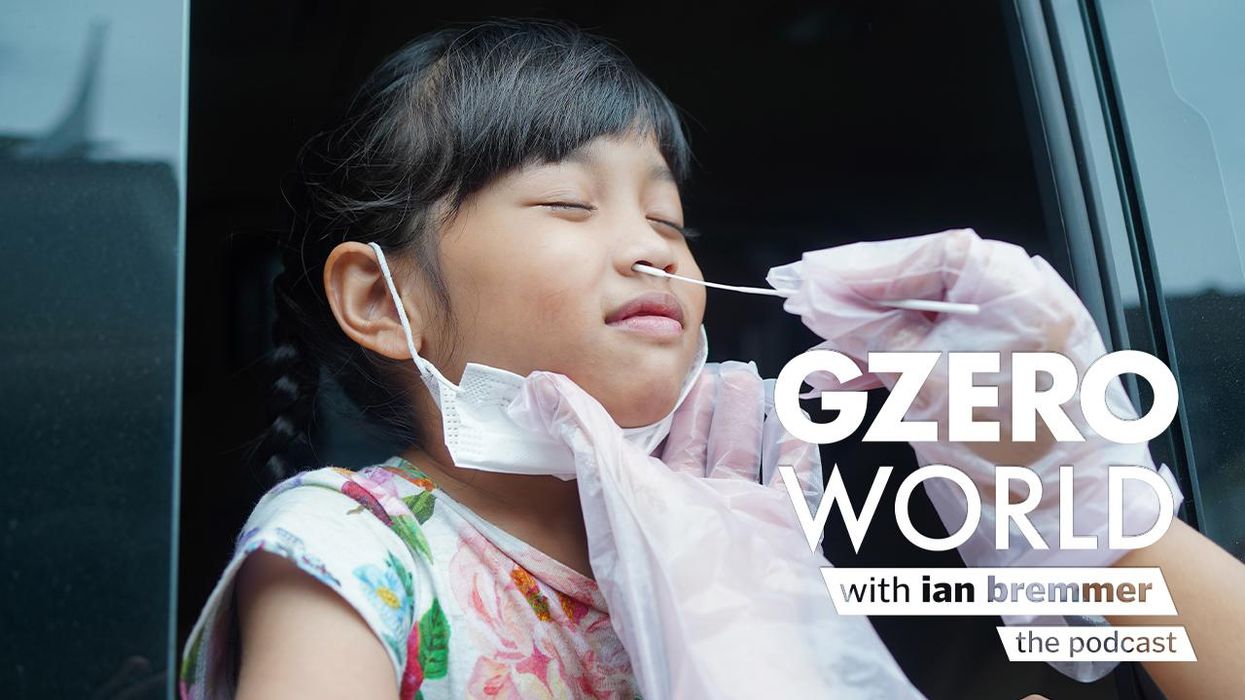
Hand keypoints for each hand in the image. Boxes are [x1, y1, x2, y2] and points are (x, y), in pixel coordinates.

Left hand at [507, 370, 923, 698]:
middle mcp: (689, 514)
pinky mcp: (783, 529)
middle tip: (710, 365)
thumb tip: (536, 386)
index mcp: (642, 506)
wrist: (742, 646)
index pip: (640, 447)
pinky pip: (791, 475)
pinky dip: (793, 442)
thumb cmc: (672, 572)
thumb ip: (581, 431)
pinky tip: (793, 411)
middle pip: (695, 446)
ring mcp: (739, 522)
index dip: (647, 410)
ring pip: (742, 454)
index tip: (653, 372)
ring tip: (746, 375)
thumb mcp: (614, 486)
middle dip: (701, 406)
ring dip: (744, 416)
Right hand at [767, 228, 1183, 569]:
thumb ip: (870, 333)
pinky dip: (890, 365)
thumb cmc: (1020, 454)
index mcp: (1016, 289)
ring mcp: (1008, 336)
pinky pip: (931, 352)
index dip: (861, 265)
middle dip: (856, 303)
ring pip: (919, 322)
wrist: (1069, 523)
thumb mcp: (926, 384)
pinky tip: (844, 379)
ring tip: (817, 364)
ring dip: (864, 342)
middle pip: (919, 283)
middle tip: (801, 304)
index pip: (926, 254)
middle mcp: (1018, 301)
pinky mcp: (995, 371)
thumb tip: (821, 299)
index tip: (811, 277)